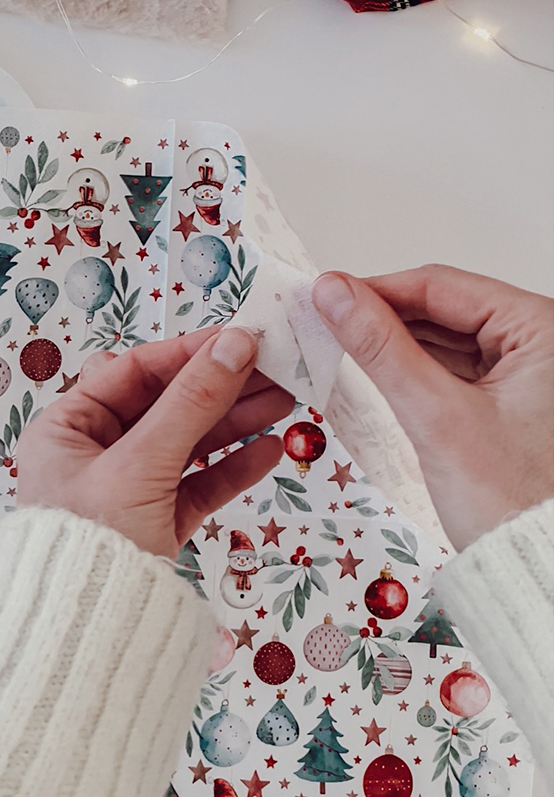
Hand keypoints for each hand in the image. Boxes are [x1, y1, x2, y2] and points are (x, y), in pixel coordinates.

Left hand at [15, 327, 292, 557]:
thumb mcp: (140, 464)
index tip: (236, 338)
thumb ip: (191, 402)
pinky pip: (198, 485)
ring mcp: (126, 490)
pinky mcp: (154, 525)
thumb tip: (234, 346)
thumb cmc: (88, 547)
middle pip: (167, 405)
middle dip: (221, 386)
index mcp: (66, 429)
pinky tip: (269, 450)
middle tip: (274, 367)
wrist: (84, 647)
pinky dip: (232, 467)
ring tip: (285, 400)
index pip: (132, 372)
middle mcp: (93, 454)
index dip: (187, 352)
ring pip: (188, 443)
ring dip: (236, 421)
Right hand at [311, 265, 553, 550]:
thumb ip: (380, 347)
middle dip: (384, 314)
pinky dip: (415, 365)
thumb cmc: (511, 504)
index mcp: (543, 329)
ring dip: (396, 339)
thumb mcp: (436, 416)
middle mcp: (542, 341)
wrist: (536, 572)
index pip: (443, 286)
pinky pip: (456, 365)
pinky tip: (378, 366)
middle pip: (445, 308)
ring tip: (341, 339)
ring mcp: (531, 370)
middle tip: (325, 317)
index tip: (327, 294)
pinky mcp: (514, 397)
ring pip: (447, 336)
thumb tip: (334, 295)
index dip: (378, 288)